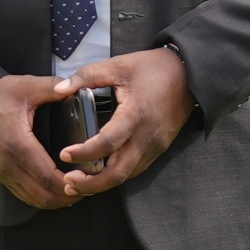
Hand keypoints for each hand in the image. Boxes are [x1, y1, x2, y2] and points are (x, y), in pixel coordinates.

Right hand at [0, 72, 79, 209]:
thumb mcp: (26, 86)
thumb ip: (53, 88)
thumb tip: (77, 87)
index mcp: (18, 145)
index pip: (49, 178)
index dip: (71, 185)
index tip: (89, 179)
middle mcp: (9, 166)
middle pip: (44, 196)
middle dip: (69, 196)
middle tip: (89, 186)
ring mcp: (3, 173)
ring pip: (34, 200)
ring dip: (57, 199)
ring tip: (77, 188)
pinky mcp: (0, 174)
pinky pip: (24, 195)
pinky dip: (43, 196)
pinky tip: (57, 188)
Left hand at [59, 47, 197, 199]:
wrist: (190, 74)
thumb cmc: (154, 68)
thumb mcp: (118, 65)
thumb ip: (87, 76)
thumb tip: (60, 89)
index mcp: (136, 114)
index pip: (108, 143)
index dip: (84, 153)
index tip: (65, 154)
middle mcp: (147, 136)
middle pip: (118, 173)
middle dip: (91, 184)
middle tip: (68, 183)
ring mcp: (155, 146)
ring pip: (127, 175)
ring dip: (102, 184)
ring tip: (78, 183)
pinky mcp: (159, 149)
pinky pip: (136, 169)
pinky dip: (117, 175)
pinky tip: (100, 173)